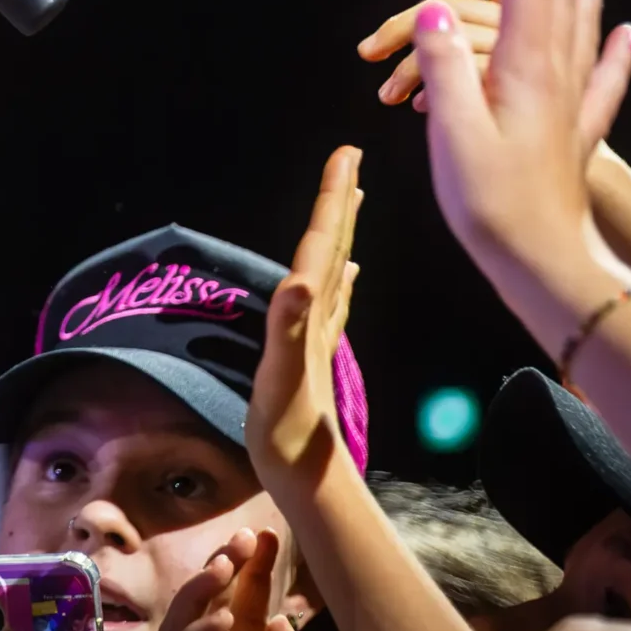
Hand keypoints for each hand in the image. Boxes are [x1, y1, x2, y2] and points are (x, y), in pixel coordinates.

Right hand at [158, 528, 301, 630]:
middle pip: (211, 593)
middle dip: (224, 560)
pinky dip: (201, 630)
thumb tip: (277, 622)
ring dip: (202, 585)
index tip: (267, 533)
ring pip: (185, 611)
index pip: (242, 593)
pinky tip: (226, 618)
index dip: (253, 562)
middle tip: (246, 536)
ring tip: (224, 564)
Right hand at [245, 149, 361, 494]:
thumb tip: (298, 282)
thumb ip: (289, 329)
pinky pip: (330, 298)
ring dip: (339, 229)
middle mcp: (319, 311)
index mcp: (311, 308)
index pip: (323, 240)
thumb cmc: (289, 432)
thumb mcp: (281, 379)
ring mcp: (319, 330)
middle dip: (340, 198)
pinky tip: (346, 271)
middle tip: (350, 156)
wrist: (308, 477)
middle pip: (333, 244)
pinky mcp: (312, 349)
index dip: (332, 196)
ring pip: (334, 265)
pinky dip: (337, 275)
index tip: (346, 153)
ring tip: (350, 197)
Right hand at [410, 0, 630, 279]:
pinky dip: (619, 50)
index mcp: (526, 69)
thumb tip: (435, 7)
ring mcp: (572, 102)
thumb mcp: (454, 131)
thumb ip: (447, 65)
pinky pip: (606, 79)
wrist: (542, 263)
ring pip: (586, 22)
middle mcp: (558, 75)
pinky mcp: (576, 131)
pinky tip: (630, 35)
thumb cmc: (491, 202)